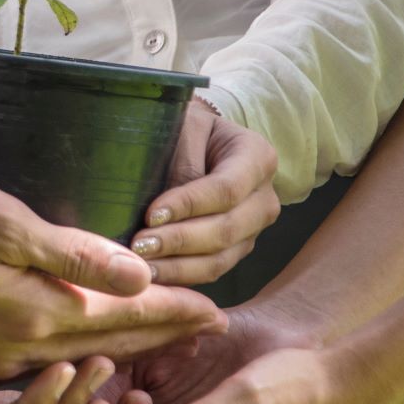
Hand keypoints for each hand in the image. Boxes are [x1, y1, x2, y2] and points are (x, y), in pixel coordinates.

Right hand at [0, 162, 226, 382]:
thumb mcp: (1, 223)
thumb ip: (73, 256)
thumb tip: (143, 274)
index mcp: (29, 320)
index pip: (124, 319)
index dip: (174, 311)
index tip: (219, 310)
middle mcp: (9, 357)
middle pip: (105, 350)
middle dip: (159, 337)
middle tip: (208, 327)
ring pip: (69, 365)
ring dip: (119, 354)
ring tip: (161, 341)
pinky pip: (31, 370)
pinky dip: (69, 359)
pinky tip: (82, 348)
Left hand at [130, 100, 279, 283]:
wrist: (197, 142)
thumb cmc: (186, 130)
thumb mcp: (183, 127)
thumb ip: (179, 161)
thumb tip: (162, 212)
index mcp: (258, 157)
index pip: (226, 188)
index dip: (189, 205)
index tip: (151, 215)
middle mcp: (264, 197)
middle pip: (227, 229)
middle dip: (180, 241)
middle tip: (139, 247)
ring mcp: (254, 229)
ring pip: (220, 259)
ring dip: (177, 267)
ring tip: (140, 267)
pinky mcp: (236, 251)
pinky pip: (211, 271)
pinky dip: (180, 276)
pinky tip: (150, 275)